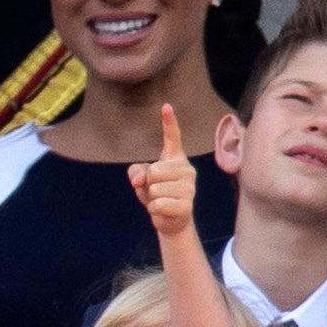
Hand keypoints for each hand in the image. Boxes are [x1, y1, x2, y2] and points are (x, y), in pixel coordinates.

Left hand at [129, 102, 198, 240]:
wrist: (170, 220)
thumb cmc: (157, 194)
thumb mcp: (142, 179)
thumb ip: (136, 172)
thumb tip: (139, 180)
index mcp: (176, 159)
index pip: (172, 138)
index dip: (169, 122)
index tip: (166, 106)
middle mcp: (186, 169)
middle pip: (154, 170)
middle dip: (147, 183)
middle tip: (156, 191)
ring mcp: (189, 187)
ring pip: (155, 188)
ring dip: (150, 198)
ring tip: (161, 200)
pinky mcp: (187, 204)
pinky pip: (157, 203)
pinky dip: (154, 209)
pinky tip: (163, 210)